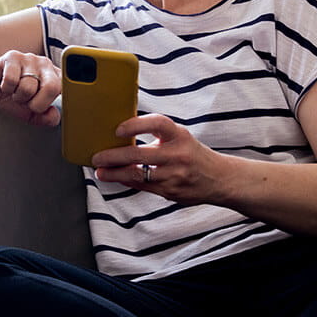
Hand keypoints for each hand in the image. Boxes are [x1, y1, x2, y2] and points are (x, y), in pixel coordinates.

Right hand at [0, 50, 60, 127]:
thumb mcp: (31, 114)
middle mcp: (45, 65)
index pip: (68, 87)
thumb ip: (45, 118)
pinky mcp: (12, 56)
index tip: (59, 104)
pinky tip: (5, 85)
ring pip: (28, 87)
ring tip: (14, 92)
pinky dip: (6, 88)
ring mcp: (29, 58)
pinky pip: (12, 80)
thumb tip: (54, 116)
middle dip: (37, 103)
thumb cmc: (12, 99)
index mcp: (55, 77)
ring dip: (17, 96)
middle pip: (52, 87)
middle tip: (27, 103)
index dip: (64, 98)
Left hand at [91, 114, 236, 205]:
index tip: (117, 129)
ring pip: (137, 175)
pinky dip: (127, 182)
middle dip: (113, 156)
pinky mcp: (171, 192)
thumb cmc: (193, 154)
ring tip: (101, 172)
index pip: (157, 124)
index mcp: (180, 135)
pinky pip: (143, 187)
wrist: (220, 179)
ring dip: (115, 173)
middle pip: (139, 154)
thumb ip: (158, 135)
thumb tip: (121, 133)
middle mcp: (178, 154)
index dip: (135, 125)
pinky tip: (117, 178)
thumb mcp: (180, 137)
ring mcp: (174, 175)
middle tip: (96, 157)